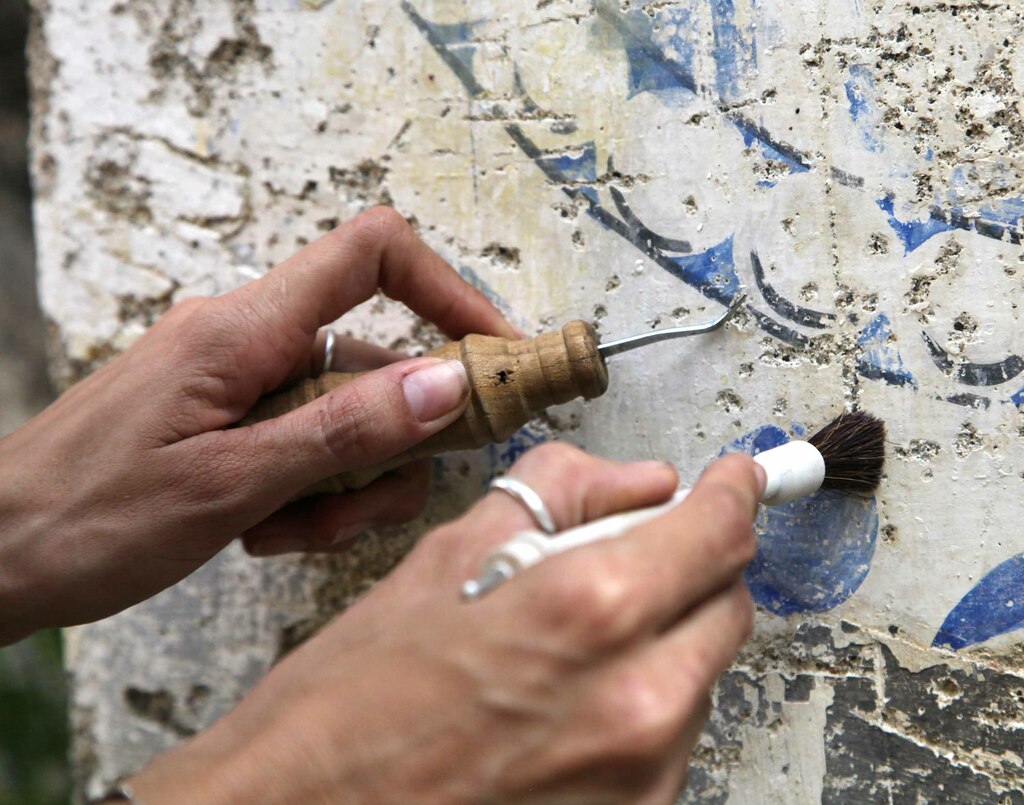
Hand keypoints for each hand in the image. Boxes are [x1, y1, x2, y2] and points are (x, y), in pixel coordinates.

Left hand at [0, 207, 516, 643]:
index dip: (446, 289)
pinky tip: (269, 530)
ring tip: (294, 530)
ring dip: (348, 482)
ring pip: (348, 417)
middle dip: (395, 439)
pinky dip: (312, 492)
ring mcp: (241, 383)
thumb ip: (343, 431)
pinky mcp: (233, 420)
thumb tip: (444, 383)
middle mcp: (248, 341)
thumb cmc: (83, 516)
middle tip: (373, 499)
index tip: (491, 352)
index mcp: (242, 329)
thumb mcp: (228, 484)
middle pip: (375, 362)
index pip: (370, 254)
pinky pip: (309, 444)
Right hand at [129, 446, 762, 803]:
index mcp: (589, 610)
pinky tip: (562, 697)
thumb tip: (638, 480)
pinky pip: (671, 739)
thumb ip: (560, 496)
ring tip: (567, 642)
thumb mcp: (446, 557)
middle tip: (630, 556)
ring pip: (701, 673)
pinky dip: (639, 701)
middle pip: (728, 605)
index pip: (719, 532)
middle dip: (692, 568)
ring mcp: (640, 775)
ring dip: (661, 640)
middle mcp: (635, 701)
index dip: (731, 493)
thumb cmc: (350, 701)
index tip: (734, 480)